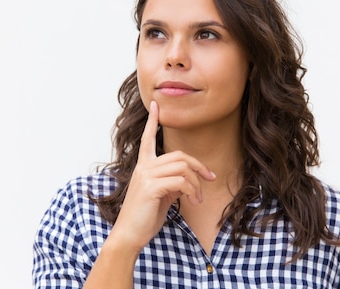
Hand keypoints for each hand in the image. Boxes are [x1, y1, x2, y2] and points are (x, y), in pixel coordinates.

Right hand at [109, 101, 215, 253]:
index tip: (154, 104)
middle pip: (179, 156)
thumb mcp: (160, 196)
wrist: (129, 235)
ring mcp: (146, 176)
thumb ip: (170, 183)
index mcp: (143, 166)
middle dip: (199, 167)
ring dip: (197, 184)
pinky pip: (181, 181)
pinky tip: (192, 202)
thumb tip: (186, 181)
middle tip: (210, 179)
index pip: (148, 138)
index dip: (152, 121)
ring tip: (198, 199)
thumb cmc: (144, 217)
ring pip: (183, 168)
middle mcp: (144, 167)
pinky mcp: (151, 187)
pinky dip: (192, 191)